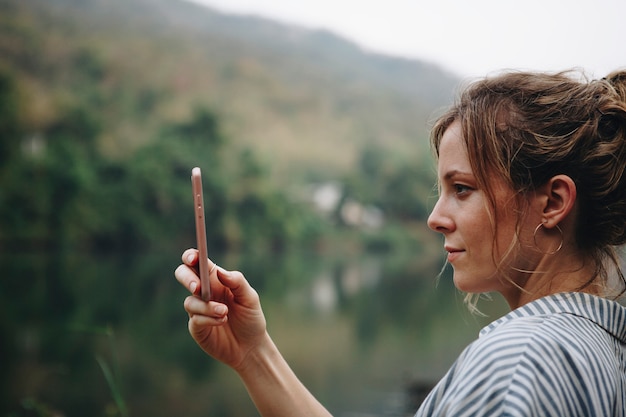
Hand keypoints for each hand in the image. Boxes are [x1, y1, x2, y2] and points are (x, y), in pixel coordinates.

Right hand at [175, 249, 267, 370]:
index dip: (191, 256)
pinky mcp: (196, 327)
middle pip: (183, 275)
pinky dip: (209, 319)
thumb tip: (220, 272)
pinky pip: (195, 319)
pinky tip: (222, 320)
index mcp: (215, 278)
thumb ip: (237, 282)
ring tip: (225, 313)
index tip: (192, 258)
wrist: (251, 346)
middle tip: (198, 288)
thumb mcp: (250, 297)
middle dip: (187, 278)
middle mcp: (203, 291)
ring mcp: (198, 309)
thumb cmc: (251, 318)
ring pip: (190, 301)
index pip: (198, 262)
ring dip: (207, 306)